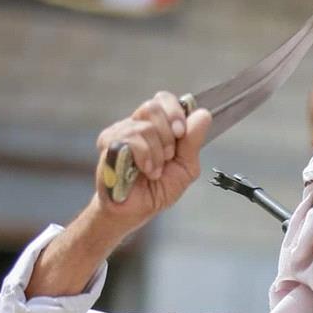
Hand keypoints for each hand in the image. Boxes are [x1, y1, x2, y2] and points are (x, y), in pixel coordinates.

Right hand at [93, 91, 211, 229]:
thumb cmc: (156, 191)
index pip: (163, 100)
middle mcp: (135, 125)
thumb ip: (193, 142)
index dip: (175, 111)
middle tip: (168, 156)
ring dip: (158, 153)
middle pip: (154, 106)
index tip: (181, 132)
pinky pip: (132, 138)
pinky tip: (146, 171)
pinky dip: (146, 157)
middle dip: (168, 134)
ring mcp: (120, 132)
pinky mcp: (109, 143)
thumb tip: (203, 115)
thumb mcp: (185, 168)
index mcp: (155, 128)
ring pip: (145, 126)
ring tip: (155, 171)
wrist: (135, 212)